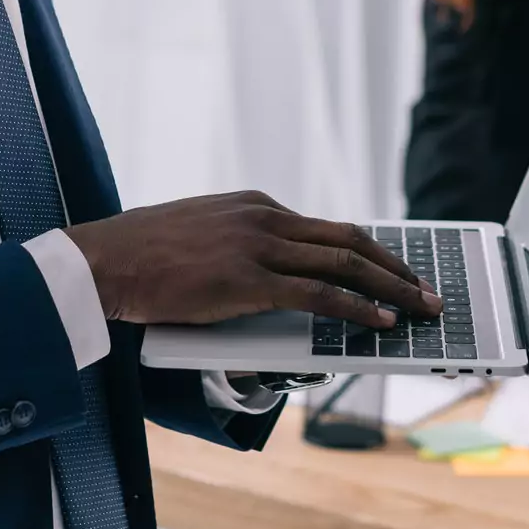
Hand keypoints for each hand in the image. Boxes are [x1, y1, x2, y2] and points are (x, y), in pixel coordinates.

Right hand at [63, 191, 441, 329]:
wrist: (102, 260)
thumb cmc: (141, 256)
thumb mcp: (202, 238)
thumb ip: (240, 249)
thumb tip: (269, 279)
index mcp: (255, 207)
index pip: (326, 227)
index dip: (368, 249)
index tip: (395, 267)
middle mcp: (264, 217)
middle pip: (348, 238)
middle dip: (394, 265)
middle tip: (426, 287)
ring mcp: (257, 246)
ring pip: (343, 262)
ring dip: (390, 287)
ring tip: (419, 308)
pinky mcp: (247, 279)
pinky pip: (317, 293)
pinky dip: (356, 307)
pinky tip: (380, 322)